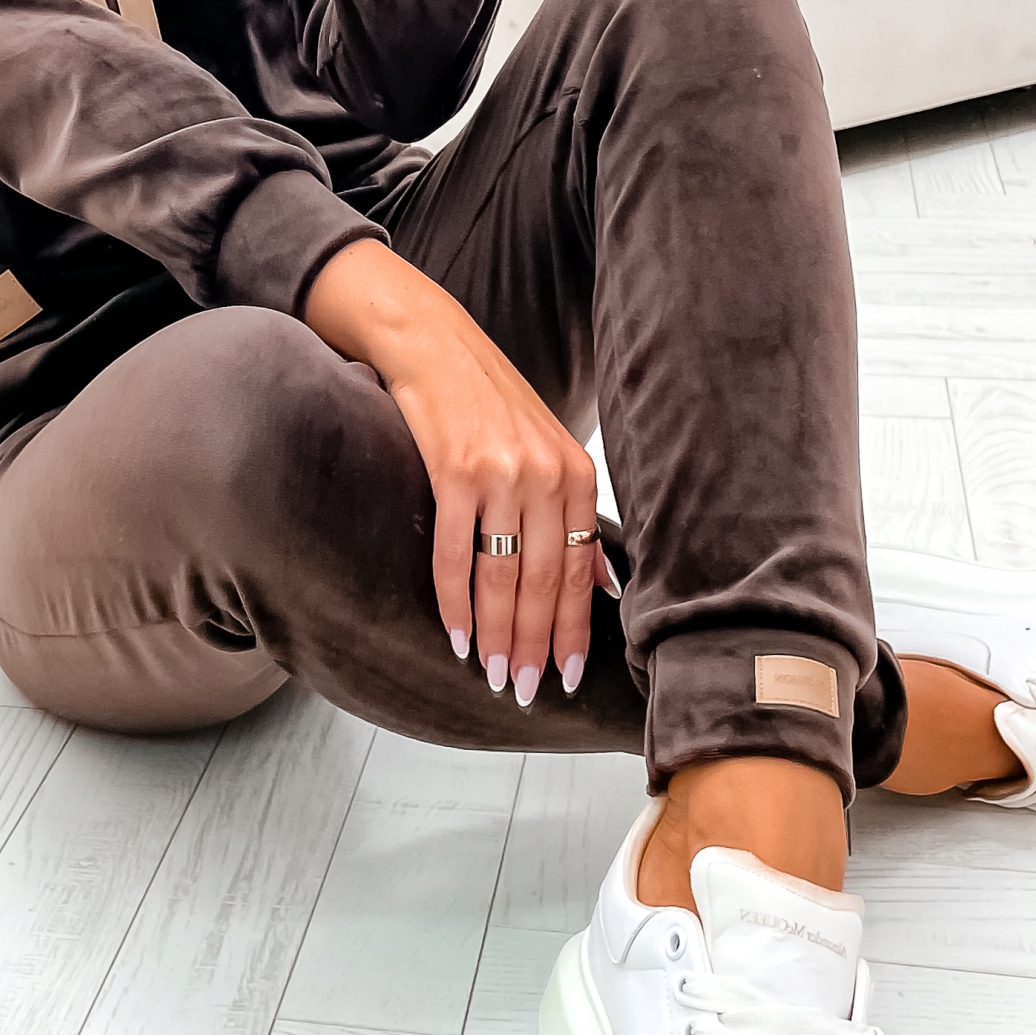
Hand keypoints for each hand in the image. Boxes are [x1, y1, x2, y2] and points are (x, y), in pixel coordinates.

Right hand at [303, 239, 605, 705]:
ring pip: (502, 577)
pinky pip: (455, 554)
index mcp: (576, 475)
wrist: (433, 345)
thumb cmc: (489, 403)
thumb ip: (574, 516)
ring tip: (491, 675)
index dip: (572, 630)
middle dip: (533, 645)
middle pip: (542, 582)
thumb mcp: (547, 452)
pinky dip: (454, 602)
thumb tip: (602, 587)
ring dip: (495, 635)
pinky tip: (456, 634)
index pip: (579, 572)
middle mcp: (545, 476)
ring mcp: (500, 474)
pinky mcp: (453, 471)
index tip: (565, 675)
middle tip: (522, 690)